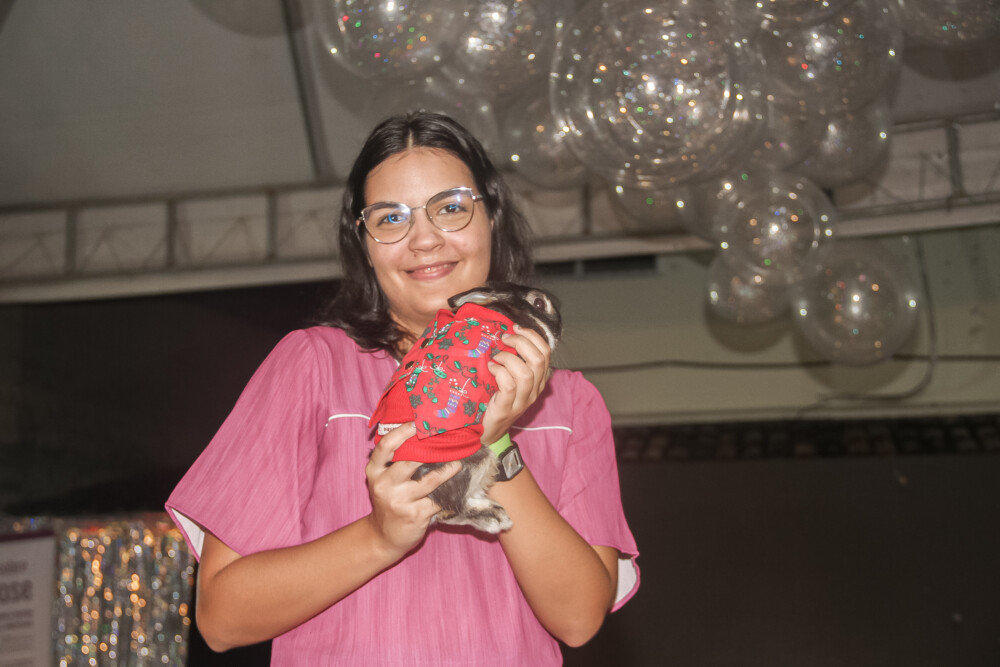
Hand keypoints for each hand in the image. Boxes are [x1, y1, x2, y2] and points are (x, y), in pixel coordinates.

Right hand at [365, 423, 459, 559]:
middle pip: (409, 461)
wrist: (384, 537)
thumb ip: (394, 460)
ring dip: (448, 470)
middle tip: (446, 438)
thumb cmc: (388, 500)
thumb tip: (419, 434)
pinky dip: (449, 492)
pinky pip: (437, 499)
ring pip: (430, 480)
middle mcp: (384, 485)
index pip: (385, 447)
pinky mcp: (415, 515)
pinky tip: (458, 485)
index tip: (416, 423)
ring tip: (458, 462)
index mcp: (374, 472)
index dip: (401, 432)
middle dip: (430, 449)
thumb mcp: (383, 479)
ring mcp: (400, 501)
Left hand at [481, 324, 551, 444]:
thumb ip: (513, 360)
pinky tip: (490, 368)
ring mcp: (521, 401)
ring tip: (495, 356)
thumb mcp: (509, 378)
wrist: (486, 431)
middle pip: (539, 359)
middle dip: (521, 342)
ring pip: (526, 373)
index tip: (516, 327)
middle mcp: (534, 390)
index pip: (546, 352)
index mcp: (538, 380)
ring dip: (508, 358)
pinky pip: (509, 385)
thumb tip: (506, 334)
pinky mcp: (506, 408)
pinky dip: (499, 372)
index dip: (533, 336)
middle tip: (504, 338)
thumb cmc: (495, 400)